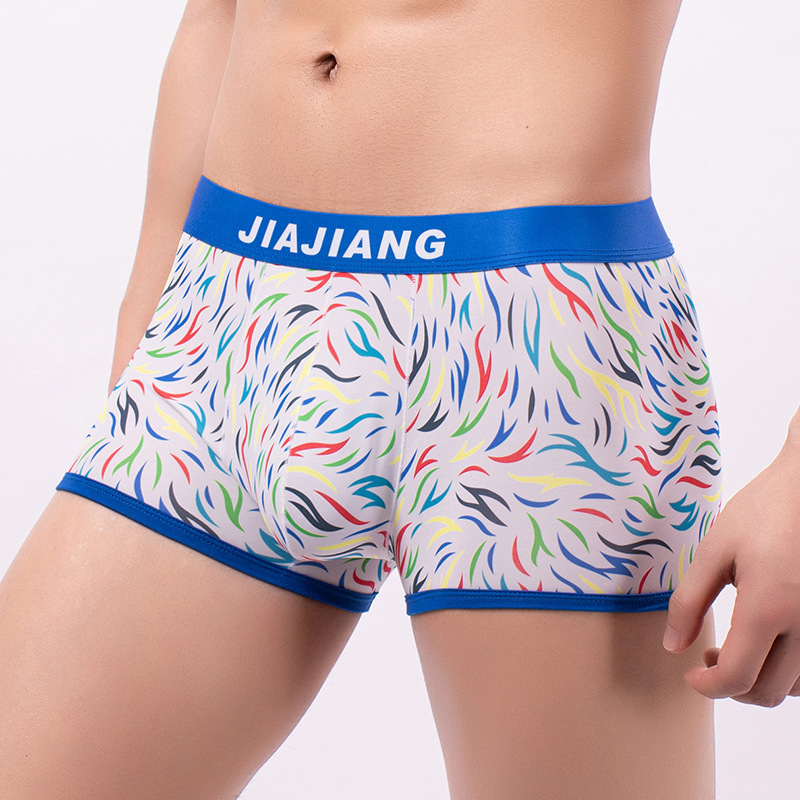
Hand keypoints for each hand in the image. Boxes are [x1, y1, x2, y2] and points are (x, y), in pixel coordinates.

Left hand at [662, 430, 799, 706]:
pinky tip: (766, 639)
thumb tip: (672, 645)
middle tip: (707, 656)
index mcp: (768, 608)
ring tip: (736, 647)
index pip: (736, 677)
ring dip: (761, 680)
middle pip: (767, 692)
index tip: (689, 674)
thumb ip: (689, 601)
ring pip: (794, 686)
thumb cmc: (763, 510)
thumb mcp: (714, 550)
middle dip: (730, 686)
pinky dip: (787, 669)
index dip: (706, 686)